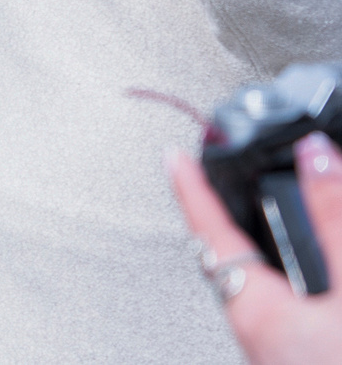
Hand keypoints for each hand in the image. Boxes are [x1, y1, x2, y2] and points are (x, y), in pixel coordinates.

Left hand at [170, 135, 341, 364]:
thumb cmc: (335, 358)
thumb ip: (333, 221)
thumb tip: (315, 158)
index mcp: (258, 313)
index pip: (212, 232)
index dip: (193, 189)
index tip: (174, 156)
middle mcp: (263, 337)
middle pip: (238, 262)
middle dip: (235, 221)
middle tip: (223, 182)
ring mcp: (284, 353)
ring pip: (270, 293)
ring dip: (278, 256)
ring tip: (286, 218)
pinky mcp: (307, 355)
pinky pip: (298, 316)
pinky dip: (307, 287)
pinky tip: (318, 281)